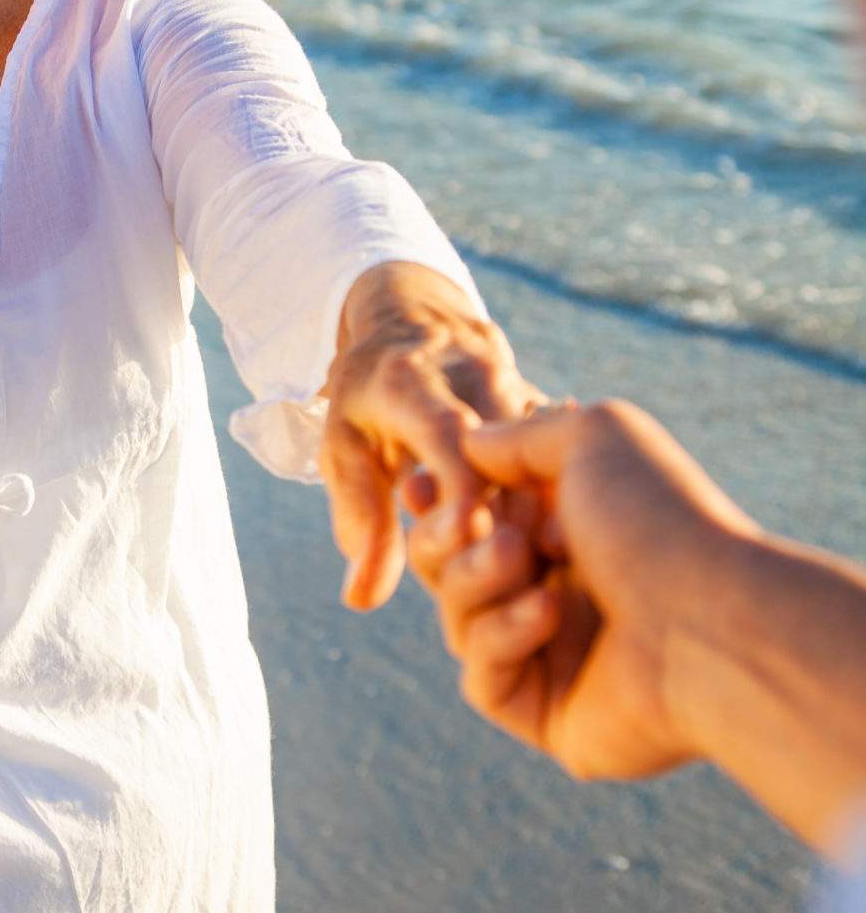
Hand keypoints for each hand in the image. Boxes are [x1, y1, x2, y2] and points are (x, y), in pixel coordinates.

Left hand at [321, 261, 539, 608]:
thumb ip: (359, 519)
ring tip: (545, 566)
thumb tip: (361, 599)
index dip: (463, 487)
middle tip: (515, 572)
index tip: (472, 541)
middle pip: (506, 442)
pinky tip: (569, 540)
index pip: (447, 433)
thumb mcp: (344, 448)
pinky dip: (562, 489)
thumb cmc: (367, 396)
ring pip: (543, 444)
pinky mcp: (540, 392)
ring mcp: (514, 375)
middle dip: (513, 506)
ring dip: (545, 505)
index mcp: (410, 380)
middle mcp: (470, 368)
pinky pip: (561, 442)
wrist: (409, 314)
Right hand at [433, 399, 758, 780]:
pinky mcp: (548, 716)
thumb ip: (516, 436)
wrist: (713, 621)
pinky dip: (501, 639)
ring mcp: (554, 659)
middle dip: (445, 540)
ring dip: (477, 580)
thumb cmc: (657, 519)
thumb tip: (466, 448)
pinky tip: (548, 613)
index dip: (440, 504)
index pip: (476, 520)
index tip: (419, 486)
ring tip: (522, 558)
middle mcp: (561, 592)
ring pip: (459, 621)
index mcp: (572, 532)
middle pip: (450, 571)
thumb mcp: (591, 437)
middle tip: (468, 519)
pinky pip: (483, 681)